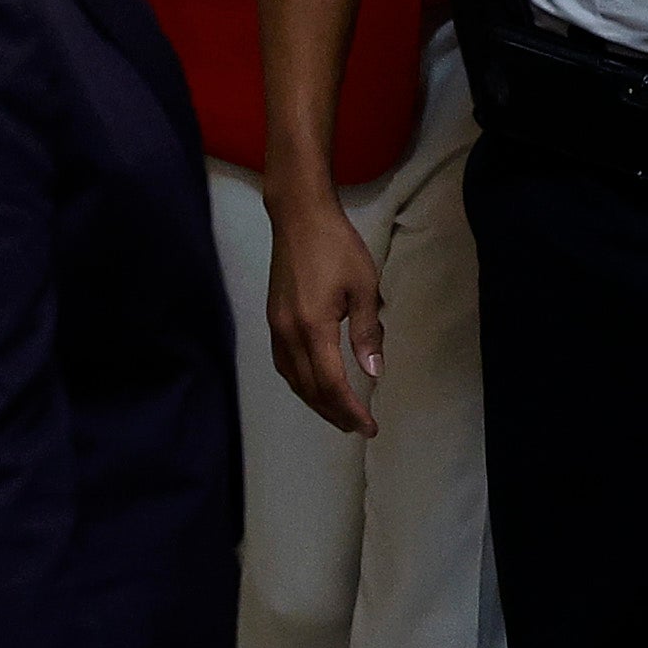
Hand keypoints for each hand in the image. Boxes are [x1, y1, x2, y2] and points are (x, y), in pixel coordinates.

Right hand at [262, 194, 382, 436]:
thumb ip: (367, 332)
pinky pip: (284, 364)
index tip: (369, 427)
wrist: (299, 219)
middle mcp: (288, 334)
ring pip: (293, 379)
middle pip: (309, 388)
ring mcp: (276, 328)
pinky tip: (315, 387)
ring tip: (340, 415)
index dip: (350, 410)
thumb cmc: (338, 248)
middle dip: (334, 413)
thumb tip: (374, 372)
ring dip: (316, 402)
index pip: (331, 383)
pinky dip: (301, 383)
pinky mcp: (273, 320)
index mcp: (312, 328)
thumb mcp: (364, 288)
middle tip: (358, 428)